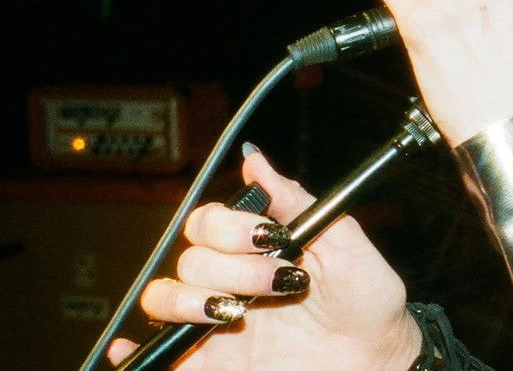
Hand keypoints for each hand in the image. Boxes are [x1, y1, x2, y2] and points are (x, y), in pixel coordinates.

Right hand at [106, 148, 419, 370]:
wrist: (379, 357)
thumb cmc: (367, 300)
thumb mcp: (342, 241)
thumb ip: (295, 200)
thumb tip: (255, 161)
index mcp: (256, 249)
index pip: (208, 222)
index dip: (229, 225)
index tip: (269, 235)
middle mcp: (229, 281)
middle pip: (189, 258)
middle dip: (233, 266)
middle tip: (280, 280)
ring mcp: (215, 322)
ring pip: (163, 299)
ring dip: (192, 299)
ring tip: (237, 312)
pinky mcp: (209, 362)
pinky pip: (155, 357)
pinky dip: (133, 351)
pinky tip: (133, 348)